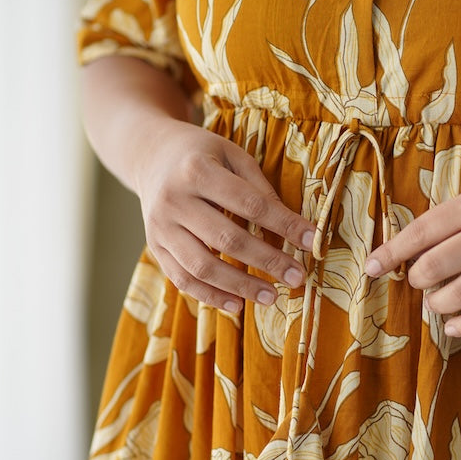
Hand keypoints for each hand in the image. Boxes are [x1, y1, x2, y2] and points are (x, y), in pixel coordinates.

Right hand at [137, 120, 315, 311]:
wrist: (150, 155)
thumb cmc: (202, 154)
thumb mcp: (232, 155)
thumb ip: (260, 188)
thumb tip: (292, 228)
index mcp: (196, 170)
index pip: (249, 203)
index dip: (283, 224)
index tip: (310, 241)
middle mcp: (173, 200)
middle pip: (226, 239)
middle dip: (267, 261)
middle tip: (297, 277)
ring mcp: (160, 227)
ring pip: (202, 267)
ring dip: (240, 286)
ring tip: (272, 297)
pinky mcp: (155, 247)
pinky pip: (183, 279)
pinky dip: (210, 296)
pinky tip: (238, 304)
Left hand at [364, 165, 460, 335]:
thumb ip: (454, 218)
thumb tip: (411, 249)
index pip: (422, 232)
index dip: (392, 253)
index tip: (371, 269)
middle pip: (434, 267)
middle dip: (419, 281)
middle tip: (421, 282)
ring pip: (459, 295)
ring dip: (438, 305)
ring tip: (437, 302)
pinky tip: (454, 326)